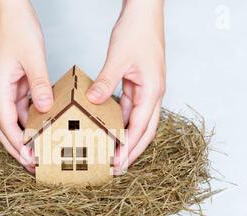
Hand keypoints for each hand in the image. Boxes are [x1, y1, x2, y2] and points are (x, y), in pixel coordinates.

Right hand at [0, 0, 52, 172]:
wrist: (10, 12)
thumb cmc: (17, 30)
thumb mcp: (33, 58)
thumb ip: (40, 85)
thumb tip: (45, 108)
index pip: (5, 124)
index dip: (17, 145)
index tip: (29, 160)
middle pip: (3, 128)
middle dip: (16, 149)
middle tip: (32, 166)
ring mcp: (4, 89)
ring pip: (12, 121)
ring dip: (23, 138)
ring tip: (38, 153)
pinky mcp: (13, 85)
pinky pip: (20, 108)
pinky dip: (29, 121)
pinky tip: (42, 130)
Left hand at [86, 0, 165, 173]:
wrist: (145, 12)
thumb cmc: (138, 30)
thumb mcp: (118, 57)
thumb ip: (106, 81)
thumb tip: (93, 102)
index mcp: (153, 90)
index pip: (141, 126)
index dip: (129, 146)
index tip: (117, 162)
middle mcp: (153, 93)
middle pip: (145, 131)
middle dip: (132, 151)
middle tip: (117, 168)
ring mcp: (147, 90)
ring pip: (138, 122)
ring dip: (127, 139)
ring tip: (112, 155)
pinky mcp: (139, 85)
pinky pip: (130, 109)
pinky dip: (121, 122)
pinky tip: (109, 131)